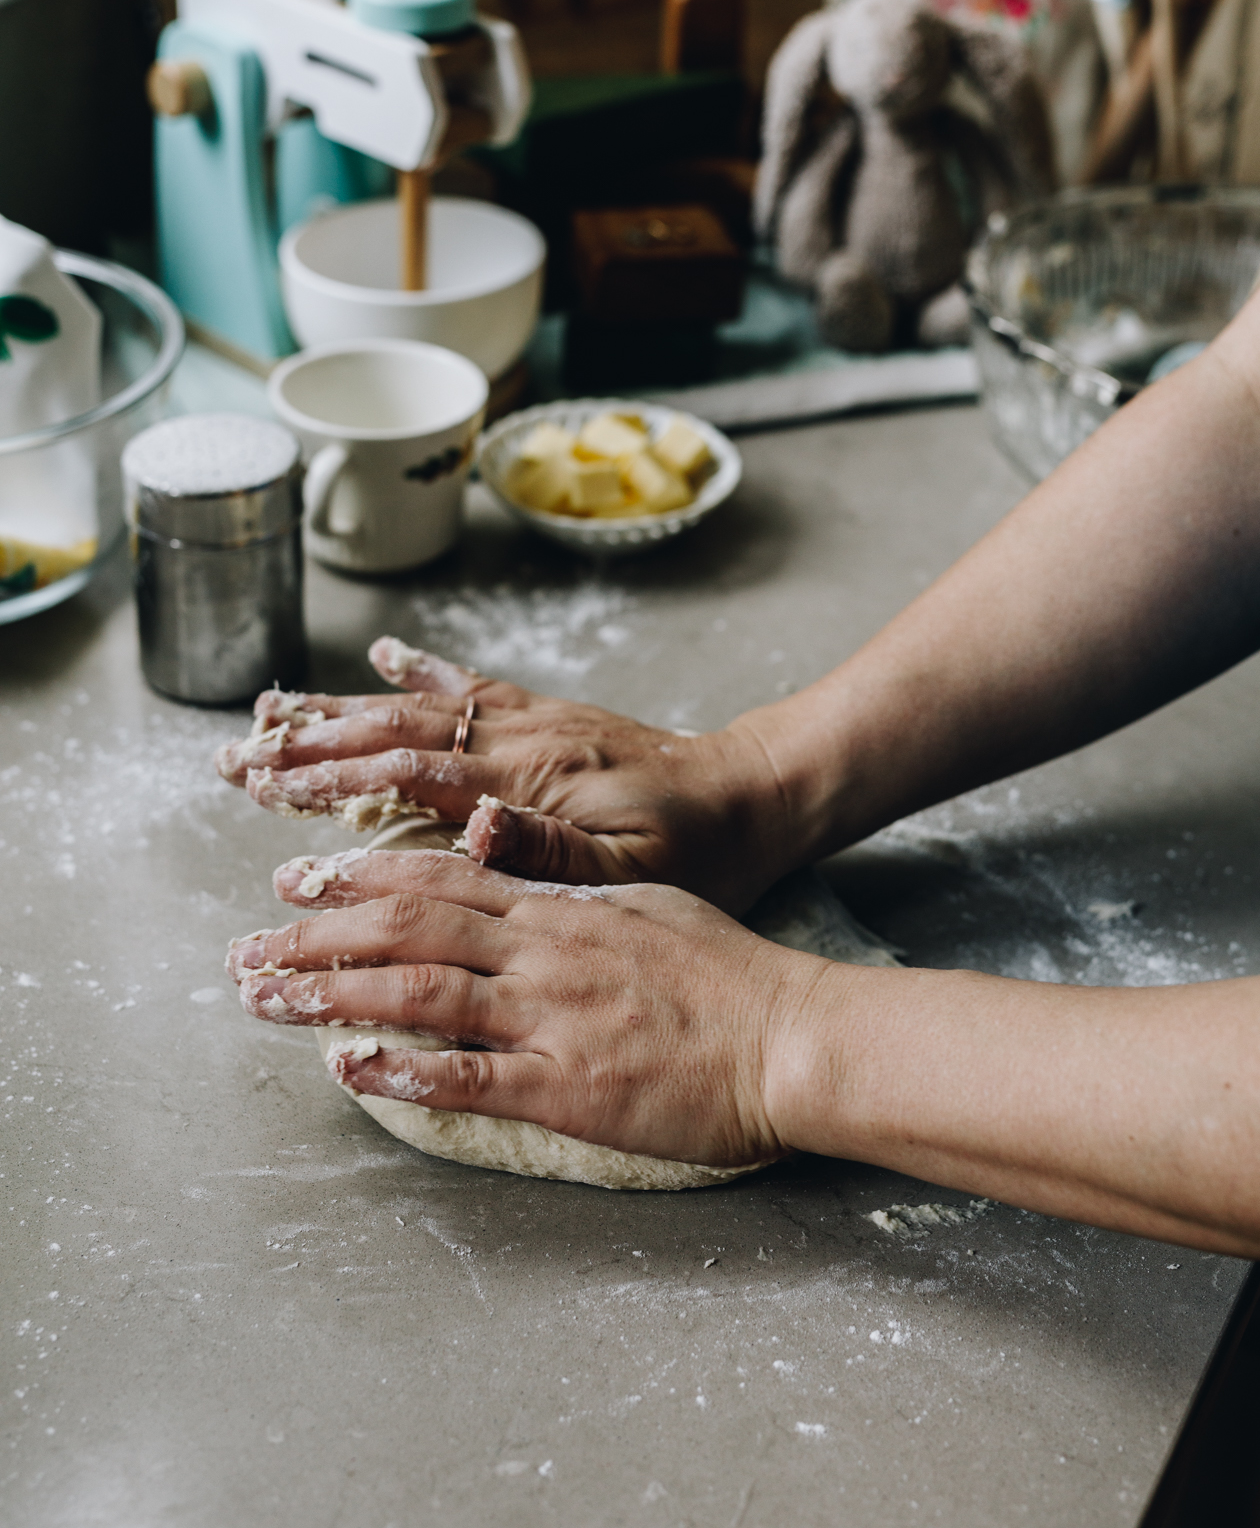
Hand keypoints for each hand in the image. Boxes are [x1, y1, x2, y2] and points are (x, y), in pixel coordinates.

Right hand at [215, 638, 793, 911]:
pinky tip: (382, 654)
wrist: (754, 796)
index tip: (266, 788)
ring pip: (417, 705)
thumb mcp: (635, 873)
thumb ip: (549, 849)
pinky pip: (472, 684)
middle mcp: (521, 738)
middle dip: (310, 744)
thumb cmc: (698, 851)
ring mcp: (532, 720)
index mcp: (531, 780)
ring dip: (342, 708)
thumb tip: (471, 823)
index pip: (411, 773)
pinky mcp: (548, 716)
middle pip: (395, 732)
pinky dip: (421, 668)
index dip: (334, 780)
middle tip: (236, 757)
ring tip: (271, 708)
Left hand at [224, 847, 831, 1171]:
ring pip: (419, 993)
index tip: (298, 881)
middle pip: (406, 927)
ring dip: (332, 994)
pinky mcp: (567, 1088)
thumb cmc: (730, 973)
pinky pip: (468, 1076)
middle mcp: (542, 952)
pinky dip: (401, 1070)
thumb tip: (511, 874)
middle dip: (317, 935)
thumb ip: (569, 891)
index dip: (358, 878)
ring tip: (265, 999)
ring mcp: (551, 1018)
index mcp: (561, 907)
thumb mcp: (645, 901)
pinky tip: (347, 1068)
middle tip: (248, 947)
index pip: (439, 878)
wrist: (791, 1033)